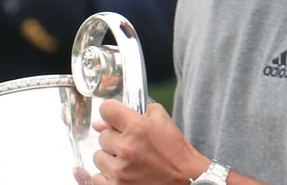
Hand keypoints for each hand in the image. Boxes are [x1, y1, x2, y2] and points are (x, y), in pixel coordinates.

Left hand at [91, 100, 208, 184]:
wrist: (188, 182)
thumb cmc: (176, 153)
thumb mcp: (162, 122)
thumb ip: (136, 112)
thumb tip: (101, 123)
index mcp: (137, 127)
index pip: (106, 109)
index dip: (110, 113)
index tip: (114, 120)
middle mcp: (126, 148)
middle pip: (102, 136)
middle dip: (115, 140)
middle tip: (132, 147)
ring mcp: (120, 172)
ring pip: (98, 157)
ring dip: (111, 159)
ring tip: (129, 163)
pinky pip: (97, 177)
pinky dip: (108, 177)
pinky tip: (123, 175)